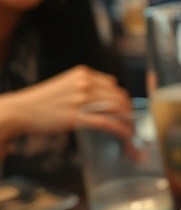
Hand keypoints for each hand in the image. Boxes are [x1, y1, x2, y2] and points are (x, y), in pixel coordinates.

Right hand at [2, 66, 131, 141]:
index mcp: (83, 73)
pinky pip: (107, 123)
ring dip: (128, 122)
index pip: (113, 85)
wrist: (21, 110)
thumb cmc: (40, 101)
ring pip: (116, 110)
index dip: (122, 99)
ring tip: (131, 132)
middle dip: (128, 111)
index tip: (124, 109)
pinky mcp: (78, 117)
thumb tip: (100, 97)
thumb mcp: (64, 85)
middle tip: (130, 123)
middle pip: (118, 97)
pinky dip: (121, 130)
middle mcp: (85, 83)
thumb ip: (83, 87)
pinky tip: (127, 136)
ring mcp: (82, 100)